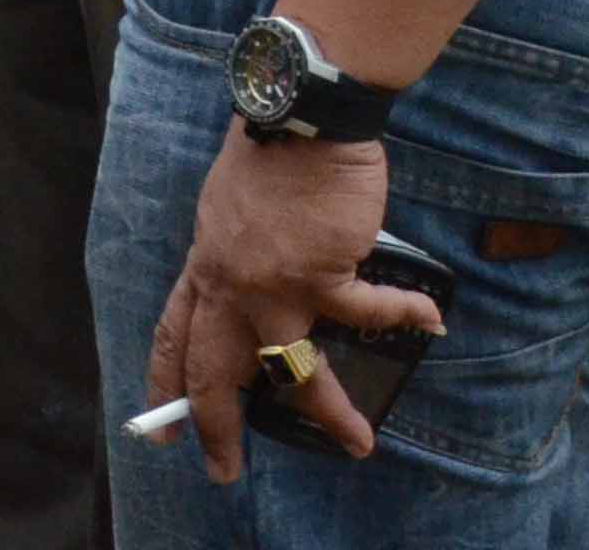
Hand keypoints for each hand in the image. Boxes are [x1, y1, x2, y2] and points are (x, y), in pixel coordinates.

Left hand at [146, 126, 432, 479]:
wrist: (299, 118)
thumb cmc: (271, 157)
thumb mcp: (227, 210)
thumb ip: (233, 252)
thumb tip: (254, 282)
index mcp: (204, 265)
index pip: (173, 332)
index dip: (165, 379)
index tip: (160, 420)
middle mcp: (229, 283)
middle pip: (214, 369)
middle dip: (216, 425)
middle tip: (222, 469)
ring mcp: (274, 283)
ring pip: (293, 368)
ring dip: (328, 411)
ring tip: (357, 443)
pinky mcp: (323, 273)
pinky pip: (366, 313)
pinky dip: (402, 317)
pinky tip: (428, 322)